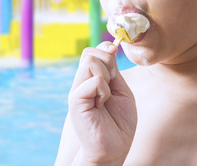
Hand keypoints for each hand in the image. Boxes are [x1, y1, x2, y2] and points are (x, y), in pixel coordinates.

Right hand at [69, 42, 136, 164]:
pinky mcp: (76, 101)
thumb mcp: (121, 90)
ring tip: (107, 95)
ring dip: (106, 75)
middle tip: (112, 81)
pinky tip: (103, 103)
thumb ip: (113, 71)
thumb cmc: (118, 123)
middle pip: (89, 52)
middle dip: (107, 60)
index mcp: (92, 79)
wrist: (113, 149)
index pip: (93, 51)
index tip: (116, 56)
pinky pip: (93, 81)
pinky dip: (104, 90)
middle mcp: (82, 82)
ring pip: (89, 62)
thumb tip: (110, 47)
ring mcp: (77, 90)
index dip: (105, 49)